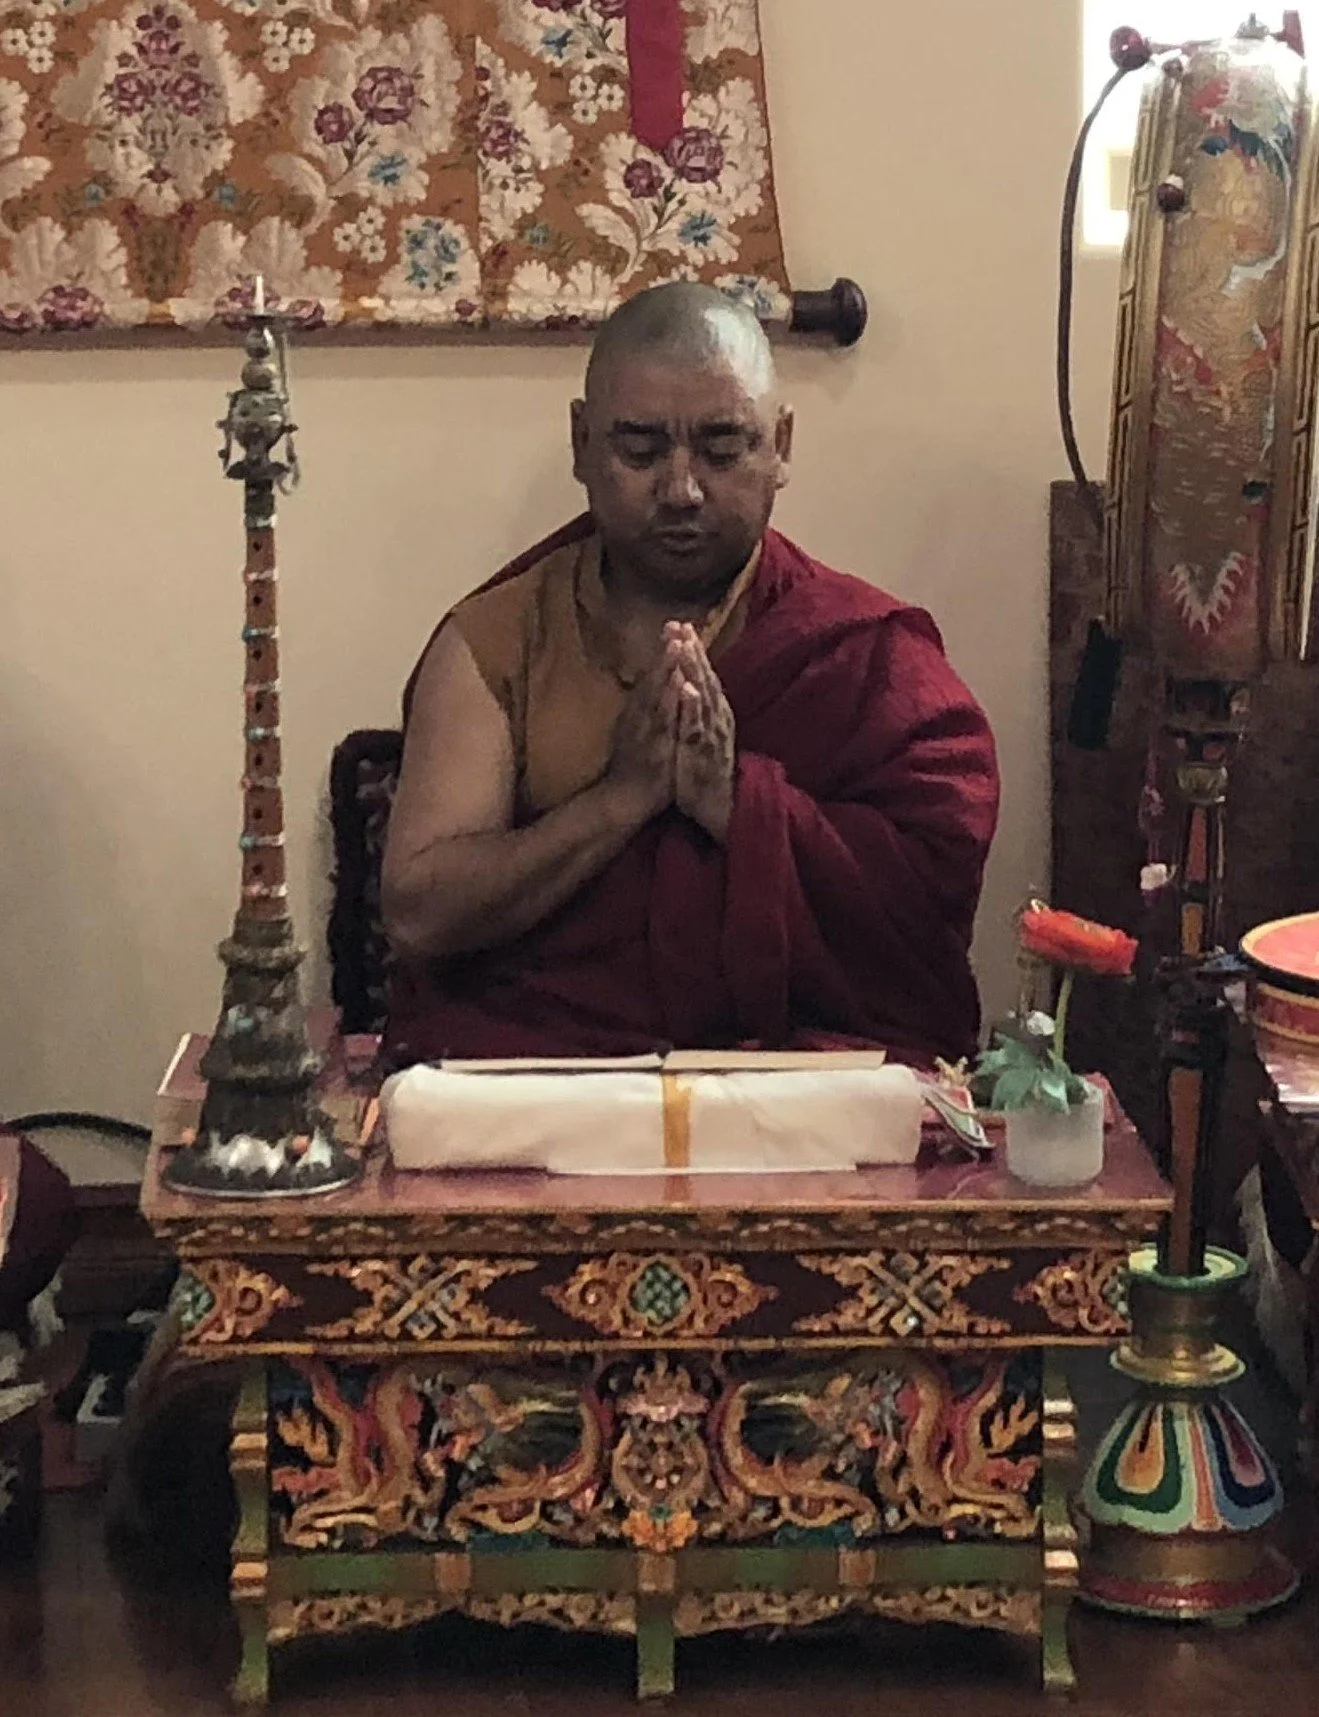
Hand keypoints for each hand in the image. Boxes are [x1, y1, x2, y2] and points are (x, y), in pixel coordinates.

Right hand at [603, 639, 683, 823]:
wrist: (622, 800)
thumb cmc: (633, 765)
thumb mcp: (636, 730)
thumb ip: (644, 708)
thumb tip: (654, 684)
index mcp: (638, 712)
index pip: (652, 676)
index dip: (662, 651)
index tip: (673, 625)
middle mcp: (640, 717)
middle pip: (653, 680)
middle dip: (665, 652)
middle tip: (675, 625)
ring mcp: (646, 732)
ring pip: (657, 696)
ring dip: (667, 669)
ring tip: (677, 645)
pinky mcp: (654, 747)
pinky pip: (664, 721)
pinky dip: (671, 700)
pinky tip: (680, 683)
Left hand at [669, 623, 734, 841]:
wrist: (721, 807)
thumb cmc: (707, 771)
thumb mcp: (703, 736)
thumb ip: (700, 712)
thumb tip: (692, 687)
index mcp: (715, 714)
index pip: (705, 676)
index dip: (694, 651)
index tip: (682, 625)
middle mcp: (717, 719)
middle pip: (706, 680)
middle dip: (693, 652)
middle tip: (682, 625)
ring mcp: (713, 735)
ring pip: (704, 698)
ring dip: (695, 672)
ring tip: (686, 647)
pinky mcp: (706, 753)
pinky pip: (698, 727)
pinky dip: (694, 707)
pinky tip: (688, 689)